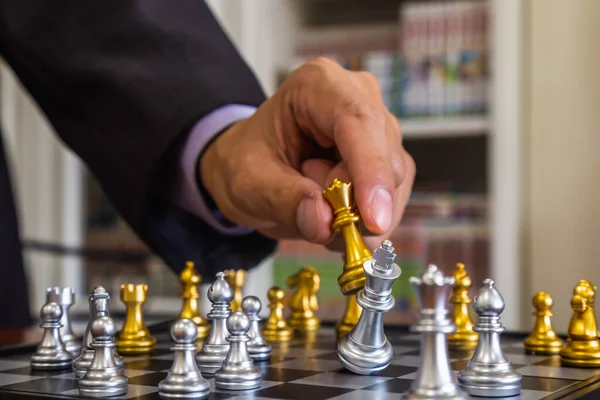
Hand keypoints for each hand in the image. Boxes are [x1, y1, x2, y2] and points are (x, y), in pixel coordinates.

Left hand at [200, 57, 415, 248]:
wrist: (247, 167)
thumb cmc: (246, 162)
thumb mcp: (249, 184)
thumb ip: (285, 201)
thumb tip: (325, 223)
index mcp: (317, 85)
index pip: (359, 121)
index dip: (371, 171)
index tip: (373, 220)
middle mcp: (358, 97)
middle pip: (384, 155)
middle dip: (359, 202)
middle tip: (317, 220)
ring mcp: (376, 127)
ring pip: (395, 180)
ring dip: (360, 214)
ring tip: (314, 212)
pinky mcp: (385, 157)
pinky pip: (393, 196)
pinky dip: (366, 220)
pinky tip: (333, 218)